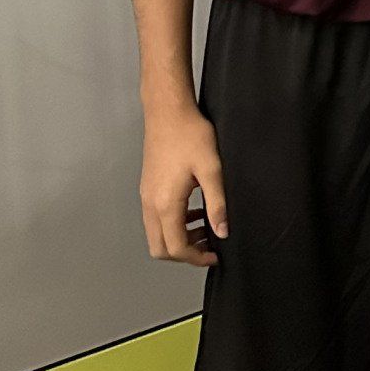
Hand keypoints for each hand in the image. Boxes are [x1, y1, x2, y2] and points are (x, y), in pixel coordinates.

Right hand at [139, 101, 229, 264]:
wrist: (168, 112)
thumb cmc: (190, 135)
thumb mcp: (211, 170)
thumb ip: (217, 204)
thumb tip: (222, 231)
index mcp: (166, 204)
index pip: (175, 248)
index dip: (195, 258)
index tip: (215, 255)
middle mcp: (150, 204)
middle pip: (160, 248)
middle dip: (184, 254)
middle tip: (208, 247)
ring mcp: (146, 197)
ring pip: (157, 234)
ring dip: (179, 238)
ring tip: (206, 229)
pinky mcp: (148, 189)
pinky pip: (157, 218)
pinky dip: (174, 224)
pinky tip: (195, 211)